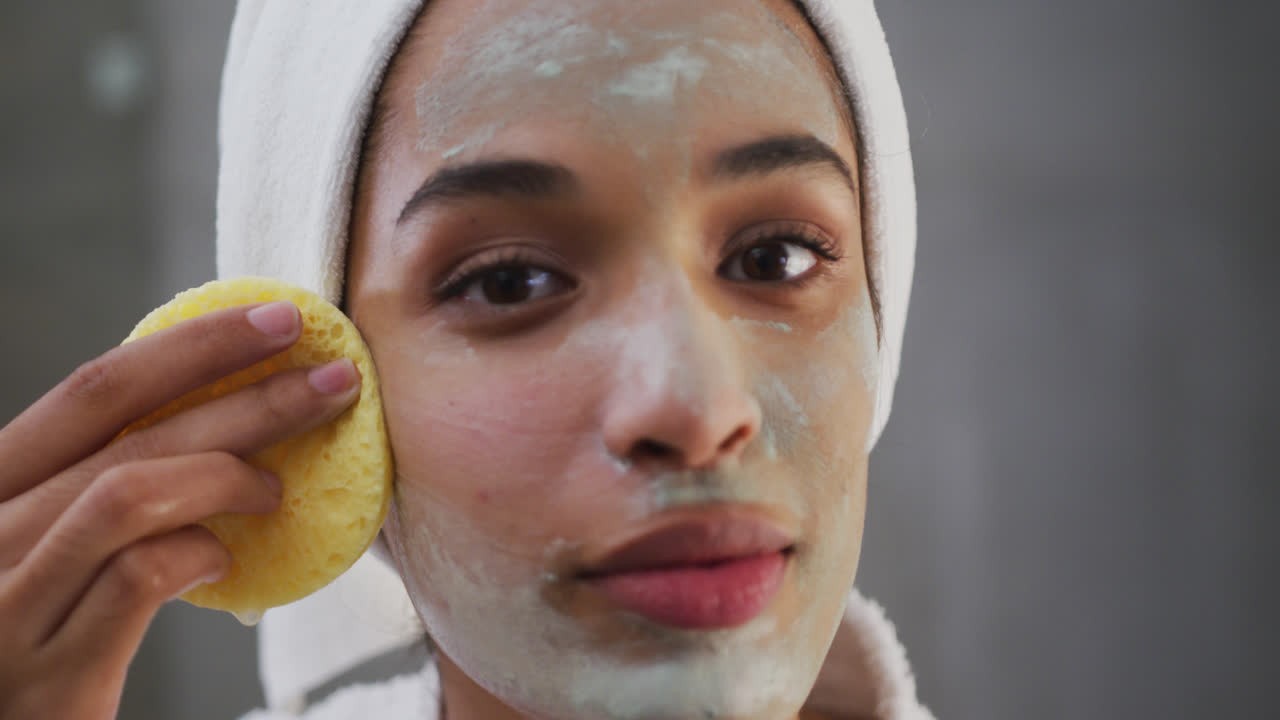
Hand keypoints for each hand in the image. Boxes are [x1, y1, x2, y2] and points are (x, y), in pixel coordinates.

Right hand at [0, 301, 360, 719]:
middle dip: (246, 392)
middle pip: (128, 428)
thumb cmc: (39, 636)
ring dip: (227, 474)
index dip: (193, 345)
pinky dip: (196, 552)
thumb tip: (227, 423)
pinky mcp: (46, 672)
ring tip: (279, 486)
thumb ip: (107, 490)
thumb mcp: (51, 547)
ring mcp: (6, 602)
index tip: (278, 320)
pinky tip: (226, 557)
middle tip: (334, 379)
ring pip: (129, 492)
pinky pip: (135, 578)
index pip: (95, 388)